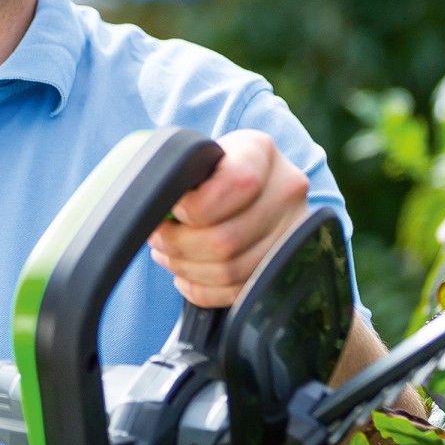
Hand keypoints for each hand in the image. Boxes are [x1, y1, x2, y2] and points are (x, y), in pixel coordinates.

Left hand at [148, 130, 310, 308]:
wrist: (257, 179)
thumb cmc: (217, 166)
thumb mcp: (205, 153)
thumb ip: (185, 172)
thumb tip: (152, 207)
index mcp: (261, 153)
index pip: (235, 185)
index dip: (193, 207)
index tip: (171, 208)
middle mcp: (286, 192)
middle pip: (227, 239)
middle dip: (179, 245)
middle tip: (157, 238)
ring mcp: (291, 232)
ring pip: (229, 271)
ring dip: (186, 268)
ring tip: (169, 255)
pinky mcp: (284, 264)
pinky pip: (237, 291)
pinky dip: (202, 289)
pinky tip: (187, 274)